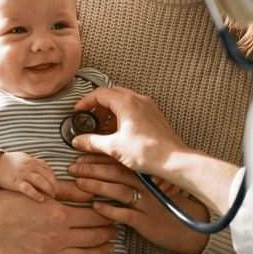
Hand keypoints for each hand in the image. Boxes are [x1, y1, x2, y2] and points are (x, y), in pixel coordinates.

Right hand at [0, 152, 59, 202]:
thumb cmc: (8, 162)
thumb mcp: (22, 158)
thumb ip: (32, 163)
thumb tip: (42, 169)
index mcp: (30, 160)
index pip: (47, 168)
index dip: (53, 176)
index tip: (55, 183)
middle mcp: (28, 166)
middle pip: (46, 175)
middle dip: (53, 184)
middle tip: (56, 191)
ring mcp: (22, 175)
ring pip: (41, 181)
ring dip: (49, 189)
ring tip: (52, 196)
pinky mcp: (16, 183)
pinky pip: (29, 189)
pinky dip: (36, 194)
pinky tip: (41, 199)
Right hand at [0, 186, 117, 253]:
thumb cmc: (11, 201)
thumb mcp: (41, 193)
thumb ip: (67, 195)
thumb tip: (91, 194)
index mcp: (59, 215)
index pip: (95, 217)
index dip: (107, 216)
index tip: (114, 214)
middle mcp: (57, 237)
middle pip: (93, 237)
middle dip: (108, 232)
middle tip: (116, 229)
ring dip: (101, 251)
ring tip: (110, 246)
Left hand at [69, 154, 209, 253]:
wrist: (187, 228)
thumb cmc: (164, 206)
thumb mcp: (151, 188)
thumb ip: (132, 177)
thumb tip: (105, 170)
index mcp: (145, 175)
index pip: (119, 162)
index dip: (98, 159)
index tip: (80, 157)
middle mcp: (146, 186)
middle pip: (116, 174)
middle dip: (92, 169)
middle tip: (73, 168)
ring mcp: (147, 204)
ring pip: (119, 191)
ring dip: (97, 186)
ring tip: (79, 184)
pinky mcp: (146, 221)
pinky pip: (126, 215)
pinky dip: (110, 210)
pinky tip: (95, 208)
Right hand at [70, 86, 186, 178]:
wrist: (174, 160)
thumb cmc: (148, 152)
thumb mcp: (114, 147)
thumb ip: (93, 142)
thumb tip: (79, 140)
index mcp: (127, 103)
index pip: (100, 94)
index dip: (85, 102)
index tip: (78, 111)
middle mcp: (138, 100)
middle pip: (111, 94)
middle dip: (98, 107)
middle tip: (91, 121)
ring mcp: (148, 106)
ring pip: (123, 101)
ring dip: (111, 112)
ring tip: (104, 130)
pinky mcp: (154, 115)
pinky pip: (134, 108)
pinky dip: (123, 116)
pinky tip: (120, 133)